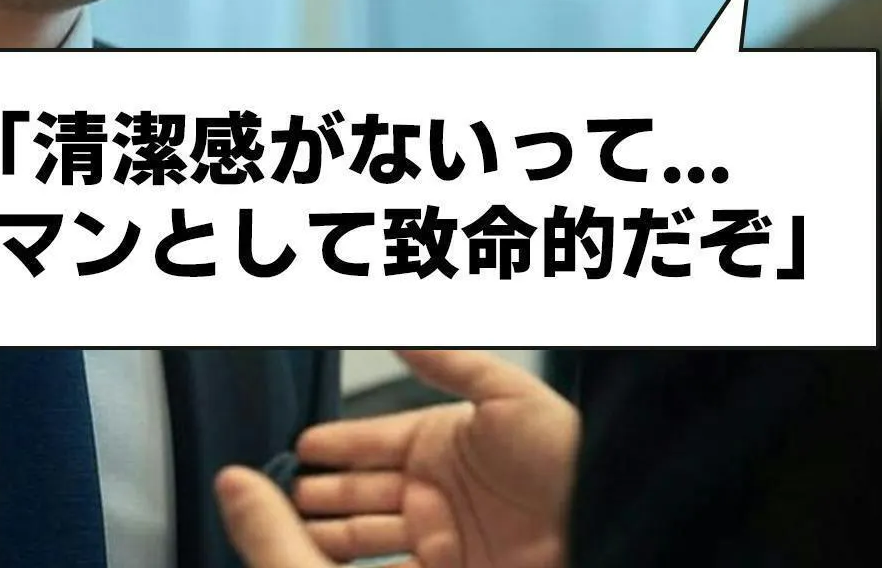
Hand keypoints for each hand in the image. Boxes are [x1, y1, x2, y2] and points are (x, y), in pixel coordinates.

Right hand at [221, 350, 578, 567]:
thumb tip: (404, 335)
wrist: (601, 524)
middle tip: (280, 491)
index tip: (301, 445)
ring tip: (289, 529)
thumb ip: (452, 363)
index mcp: (445, 446)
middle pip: (362, 493)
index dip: (337, 443)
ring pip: (367, 538)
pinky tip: (324, 562)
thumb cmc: (566, 458)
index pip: (374, 442)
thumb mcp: (506, 394)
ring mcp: (442, 542)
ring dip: (329, 533)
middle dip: (320, 492)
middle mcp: (438, 494)